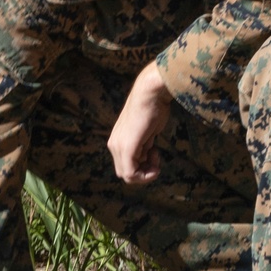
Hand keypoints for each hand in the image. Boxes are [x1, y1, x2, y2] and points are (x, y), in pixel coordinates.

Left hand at [107, 61, 171, 183]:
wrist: (151, 94)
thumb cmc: (153, 108)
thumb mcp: (146, 132)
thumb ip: (143, 145)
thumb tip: (145, 155)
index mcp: (117, 140)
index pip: (126, 167)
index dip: (142, 168)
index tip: (154, 153)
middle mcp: (114, 145)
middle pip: (126, 174)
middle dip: (144, 172)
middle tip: (156, 158)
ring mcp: (118, 147)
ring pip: (129, 176)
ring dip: (146, 172)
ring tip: (156, 155)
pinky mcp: (126, 148)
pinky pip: (131, 174)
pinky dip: (146, 174)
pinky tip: (156, 162)